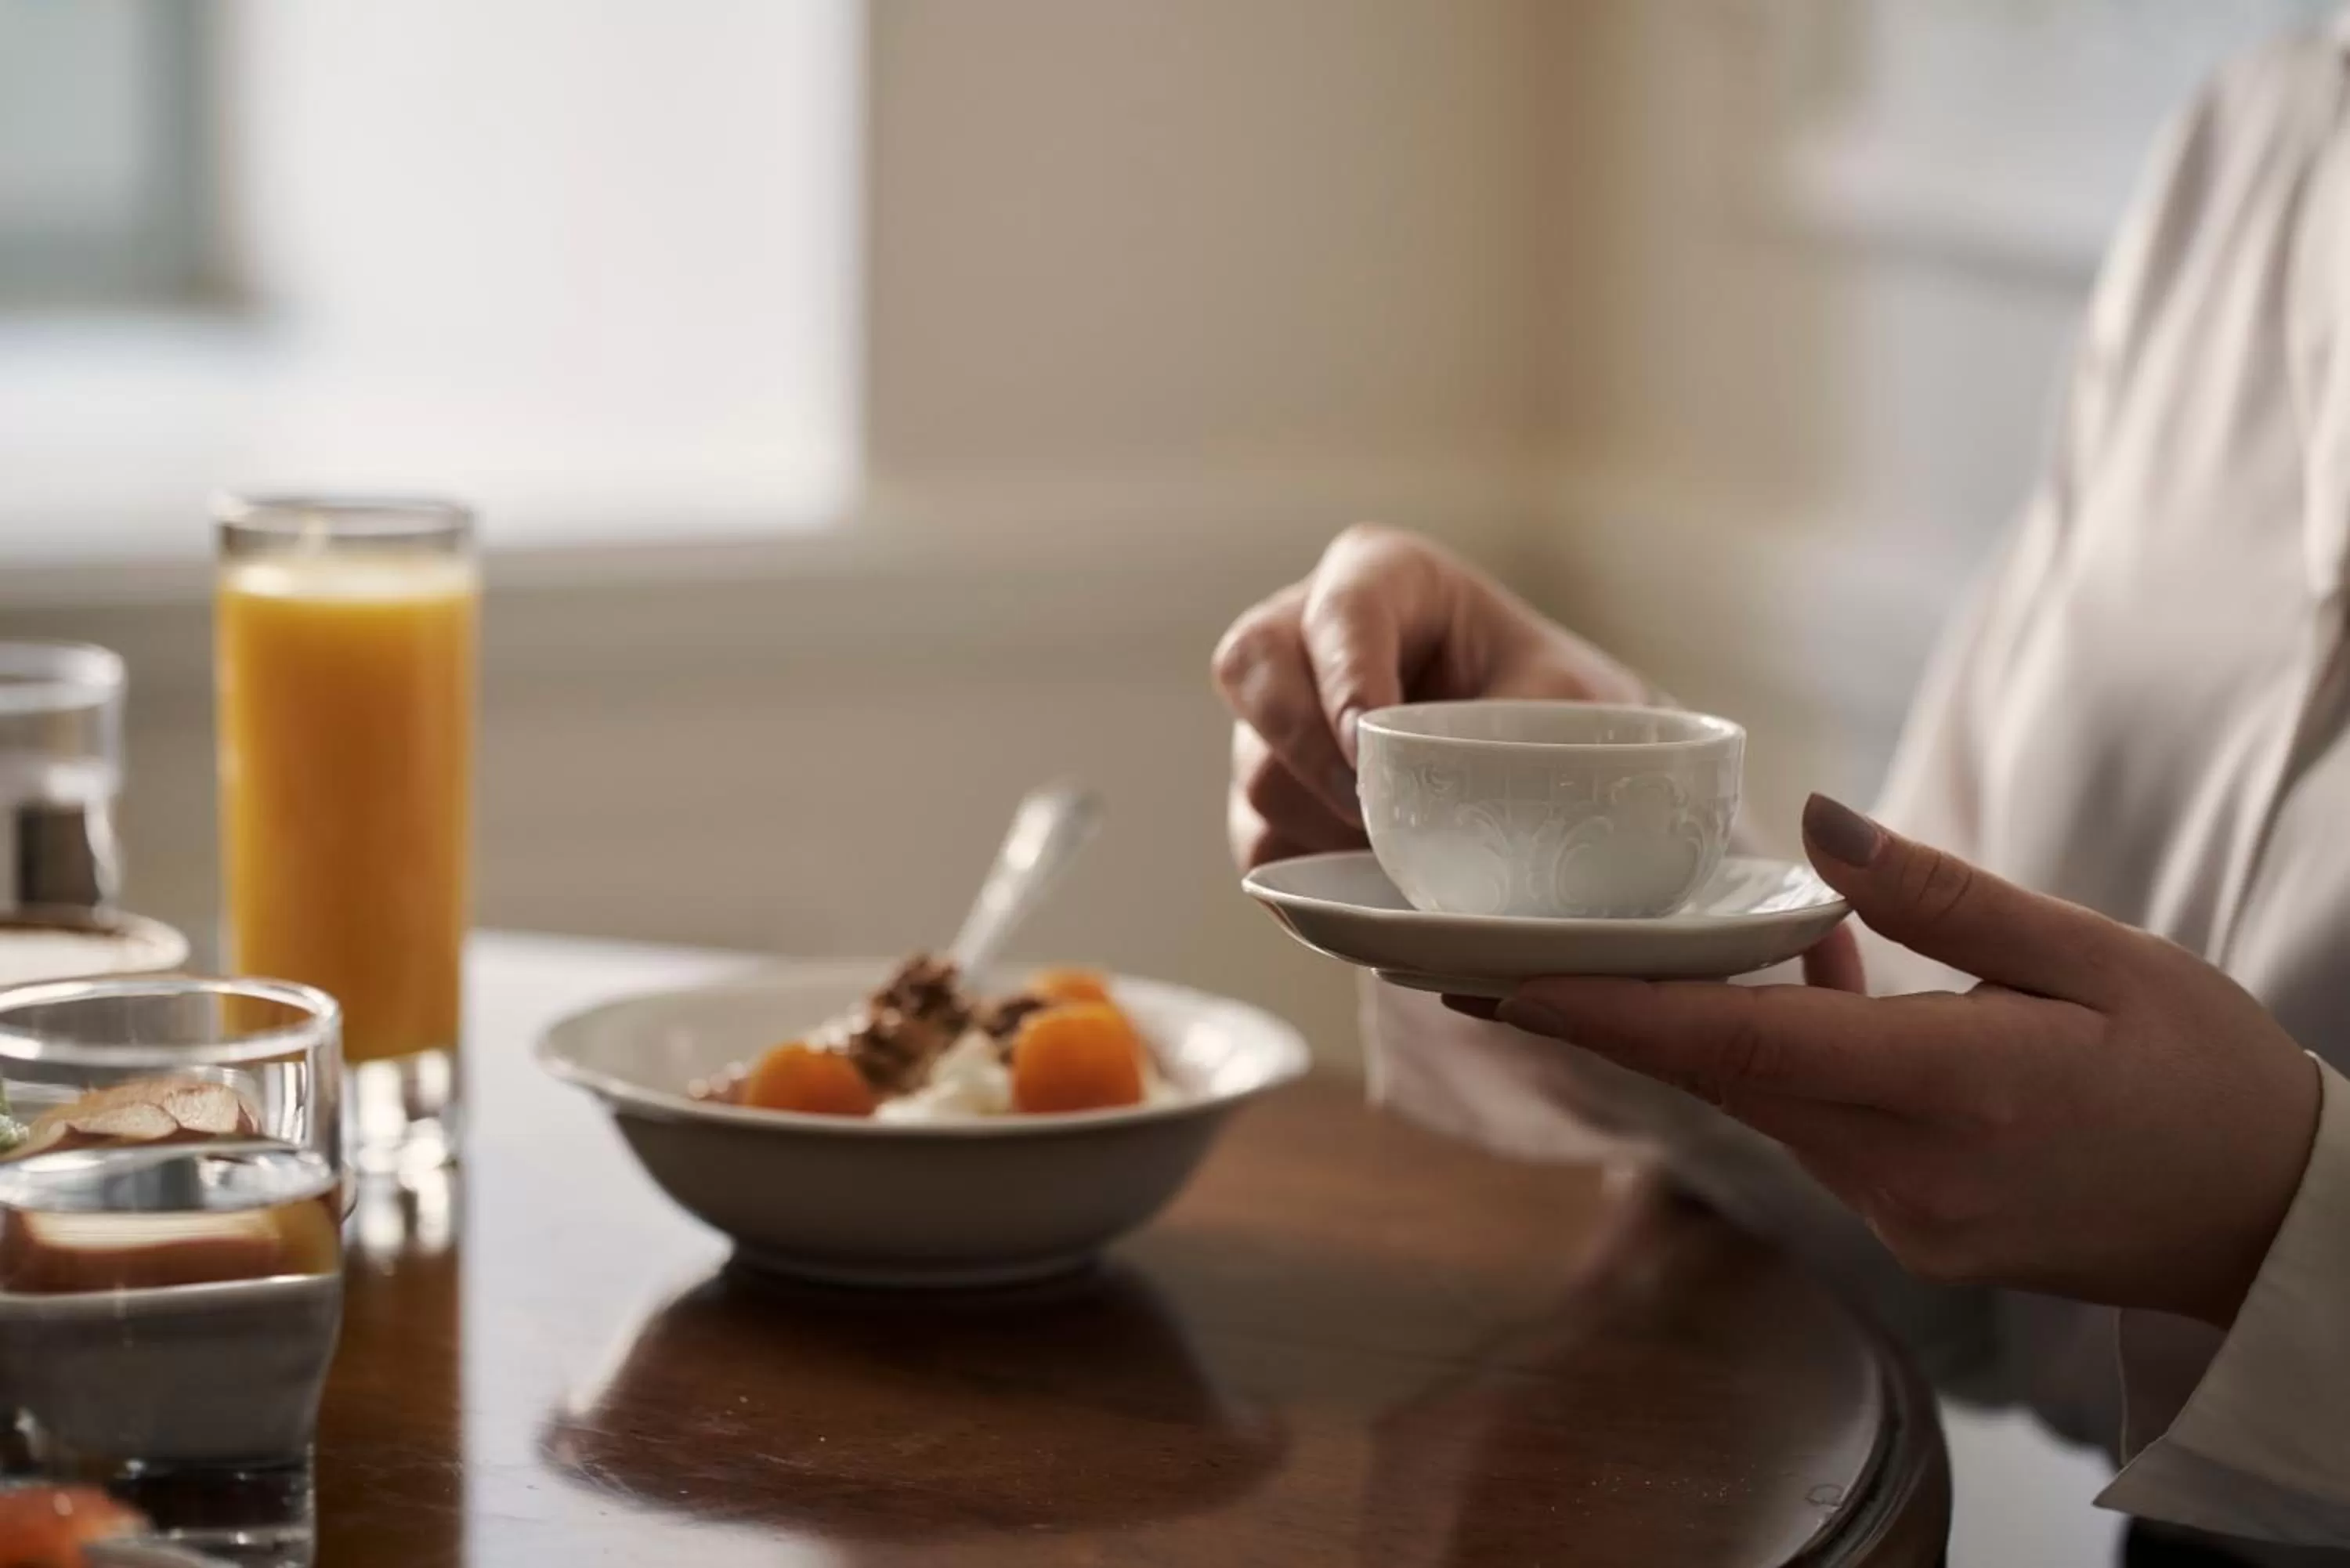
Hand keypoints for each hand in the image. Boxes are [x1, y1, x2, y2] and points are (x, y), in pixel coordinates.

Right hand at [1212, 525, 1646, 870]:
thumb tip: (1438, 799)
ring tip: (1408, 857)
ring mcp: (1278, 717)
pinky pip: (1261, 843)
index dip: (1347, 679)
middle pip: (1251, 668)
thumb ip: (1504, 731)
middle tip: (1367, 807)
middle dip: (1302, 747)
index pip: (1339, 611)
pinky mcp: (1274, 794)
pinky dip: (1315, 876)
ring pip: (1258, 771)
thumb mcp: (1562, 701)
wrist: (1558, 770)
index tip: (1371, 747)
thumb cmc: (1559, 710)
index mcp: (1383, 576)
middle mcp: (1307, 632)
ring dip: (1326, 825)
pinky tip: (1379, 882)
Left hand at [1493, 794, 2323, 1327]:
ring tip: (1607, 957)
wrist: (2276, 1226)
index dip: (1608, 1013)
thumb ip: (1942, 895)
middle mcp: (1906, 1174)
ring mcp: (1905, 1219)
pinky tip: (1794, 990)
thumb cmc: (2204, 1073)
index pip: (1738, 1049)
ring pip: (1763, 1106)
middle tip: (1482, 964)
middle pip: (1721, 1081)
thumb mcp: (2095, 956)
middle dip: (1604, 1020)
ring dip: (1701, 1033)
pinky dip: (1784, 1063)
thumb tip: (1813, 821)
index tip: (1500, 981)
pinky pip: (1815, 1132)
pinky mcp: (1915, 1231)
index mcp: (1954, 1093)